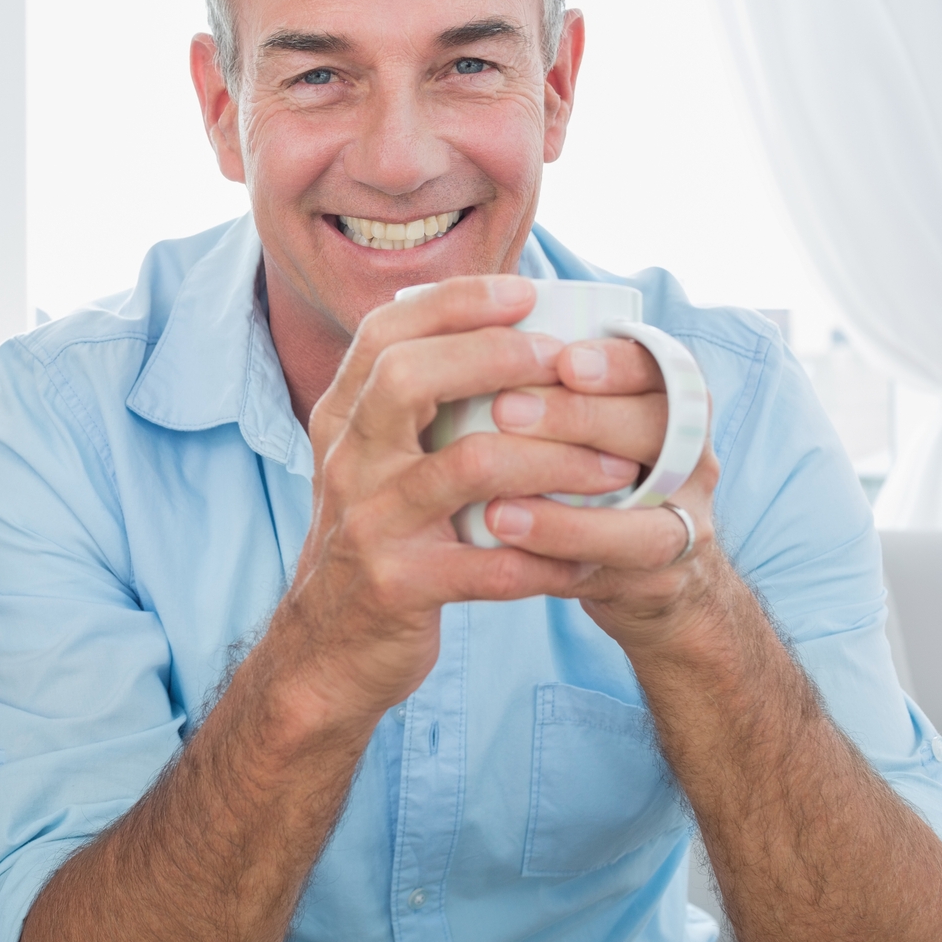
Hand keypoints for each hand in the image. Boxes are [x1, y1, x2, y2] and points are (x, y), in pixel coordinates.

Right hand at [280, 276, 648, 723]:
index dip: (455, 302)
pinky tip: (590, 562)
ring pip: (468, 466)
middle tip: (567, 363)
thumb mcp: (370, 464)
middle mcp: (348, 462)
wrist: (326, 650)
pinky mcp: (399, 586)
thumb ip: (410, 405)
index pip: (385, 333)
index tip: (524, 292)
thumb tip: (498, 329)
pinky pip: (490, 565)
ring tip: (614, 466)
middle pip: (409, 378)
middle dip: (497, 356)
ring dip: (555, 459)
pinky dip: (550, 560)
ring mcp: (370, 524)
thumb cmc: (375, 541)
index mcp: (342, 421)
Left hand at [481, 338, 724, 655]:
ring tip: (496, 502)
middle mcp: (691, 455)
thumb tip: (458, 323)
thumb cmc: (589, 474)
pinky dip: (562, 548)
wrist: (640, 571)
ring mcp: (684, 518)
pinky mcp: (661, 575)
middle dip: (582, 418)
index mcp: (671, 401)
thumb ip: (541, 380)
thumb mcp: (578, 420)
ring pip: (648, 509)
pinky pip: (618, 565)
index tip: (563, 359)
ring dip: (567, 504)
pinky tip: (507, 539)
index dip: (617, 362)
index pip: (659, 366)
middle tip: (506, 410)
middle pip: (658, 426)